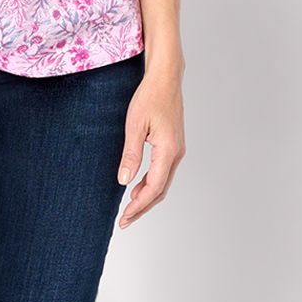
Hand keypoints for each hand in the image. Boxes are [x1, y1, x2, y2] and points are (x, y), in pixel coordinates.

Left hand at [116, 67, 184, 228]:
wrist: (166, 79)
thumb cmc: (150, 97)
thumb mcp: (134, 125)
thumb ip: (131, 155)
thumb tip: (124, 181)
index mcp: (168, 150)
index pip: (154, 187)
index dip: (139, 205)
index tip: (124, 217)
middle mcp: (176, 153)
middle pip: (160, 190)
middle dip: (142, 208)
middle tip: (124, 221)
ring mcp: (177, 150)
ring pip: (162, 183)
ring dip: (146, 197)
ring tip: (128, 209)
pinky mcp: (173, 146)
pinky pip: (163, 172)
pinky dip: (150, 184)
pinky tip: (137, 188)